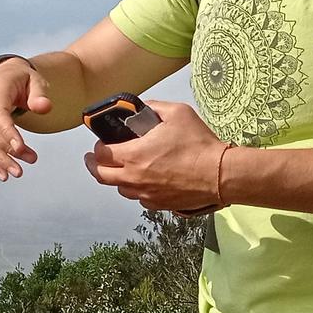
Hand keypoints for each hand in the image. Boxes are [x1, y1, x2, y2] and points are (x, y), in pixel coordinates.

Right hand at [0, 58, 52, 180]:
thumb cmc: (22, 80)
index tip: (20, 149)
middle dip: (5, 152)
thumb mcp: (36, 81)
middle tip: (23, 168)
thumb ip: (40, 95)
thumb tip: (45, 107)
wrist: (3, 75)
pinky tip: (1, 174)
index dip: (8, 133)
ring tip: (15, 173)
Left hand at [83, 100, 224, 210]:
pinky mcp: (158, 204)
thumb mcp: (177, 113)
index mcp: (134, 155)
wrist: (220, 174)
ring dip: (116, 178)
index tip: (101, 143)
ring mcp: (145, 194)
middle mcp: (134, 178)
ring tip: (120, 169)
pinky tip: (144, 181)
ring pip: (120, 189)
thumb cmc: (199, 144)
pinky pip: (139, 199)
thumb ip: (154, 107)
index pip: (101, 155)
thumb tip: (142, 108)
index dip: (97, 148)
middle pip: (101, 176)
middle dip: (94, 165)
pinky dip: (136, 189)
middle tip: (92, 159)